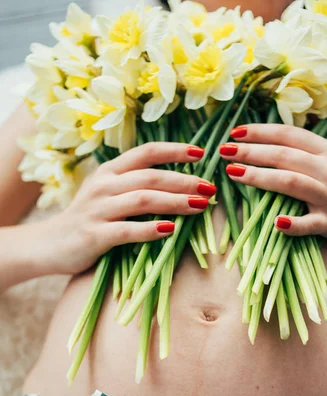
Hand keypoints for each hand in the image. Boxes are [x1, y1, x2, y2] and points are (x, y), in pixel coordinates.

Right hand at [42, 143, 215, 274]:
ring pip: (143, 200)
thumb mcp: (107, 194)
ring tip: (200, 206)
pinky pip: (127, 230)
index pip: (147, 152)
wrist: (48, 245)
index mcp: (109, 172)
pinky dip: (151, 230)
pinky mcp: (94, 235)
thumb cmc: (87, 220)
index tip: (201, 153)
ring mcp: (98, 210)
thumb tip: (179, 184)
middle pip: (151, 177)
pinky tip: (170, 230)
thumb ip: (134, 186)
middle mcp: (104, 186)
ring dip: (175, 202)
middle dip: (184, 181)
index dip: (175, 150)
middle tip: (210, 187)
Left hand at [220, 124, 326, 257]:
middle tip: (224, 150)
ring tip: (233, 173)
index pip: (290, 135)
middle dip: (250, 151)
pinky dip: (291, 225)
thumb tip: (322, 125)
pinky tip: (275, 223)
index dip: (261, 131)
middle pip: (283, 156)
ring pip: (289, 182)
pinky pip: (308, 224)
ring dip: (258, 177)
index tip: (236, 131)